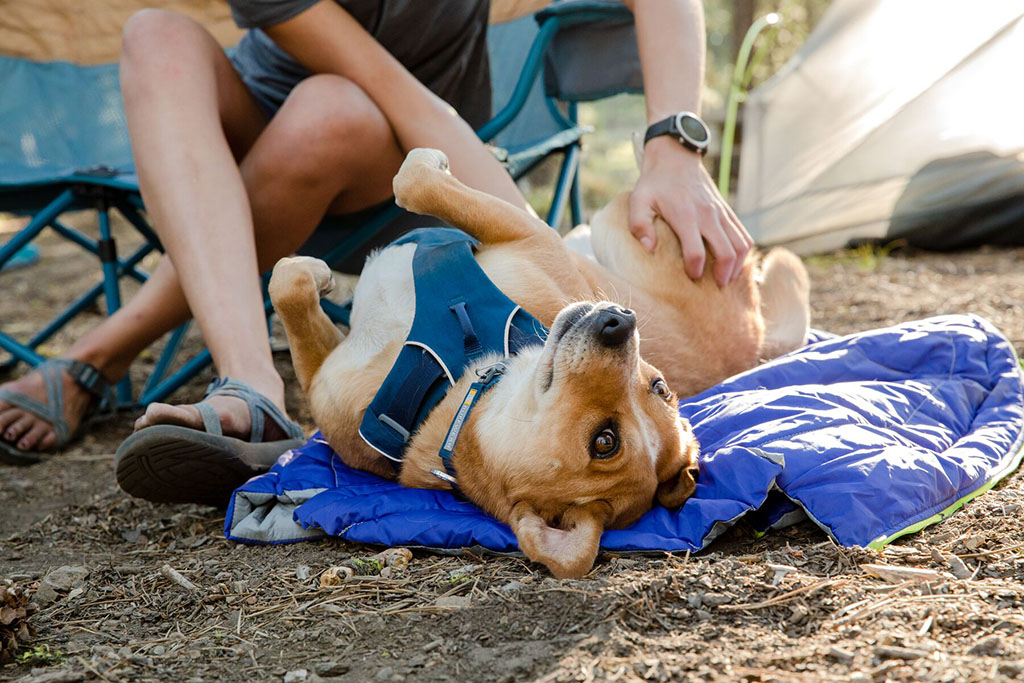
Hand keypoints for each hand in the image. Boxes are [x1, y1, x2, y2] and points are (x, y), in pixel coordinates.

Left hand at [628, 136, 752, 285]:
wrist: (675, 157)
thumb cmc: (654, 183)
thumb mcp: (638, 200)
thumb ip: (639, 225)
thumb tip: (649, 249)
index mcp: (686, 215)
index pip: (697, 251)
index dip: (695, 269)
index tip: (691, 277)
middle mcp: (708, 215)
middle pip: (726, 252)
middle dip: (723, 274)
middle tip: (715, 288)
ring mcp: (721, 212)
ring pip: (742, 244)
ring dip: (737, 266)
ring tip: (727, 279)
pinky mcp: (727, 210)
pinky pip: (744, 234)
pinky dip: (744, 252)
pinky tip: (735, 264)